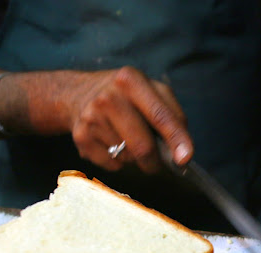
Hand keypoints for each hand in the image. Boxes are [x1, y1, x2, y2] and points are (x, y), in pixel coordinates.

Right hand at [68, 67, 192, 172]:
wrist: (75, 93)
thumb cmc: (125, 95)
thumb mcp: (151, 91)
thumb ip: (172, 116)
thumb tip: (183, 151)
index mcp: (131, 81)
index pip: (160, 116)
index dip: (176, 139)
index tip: (184, 159)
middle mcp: (109, 97)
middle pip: (143, 146)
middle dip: (156, 162)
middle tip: (159, 163)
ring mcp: (92, 117)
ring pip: (128, 158)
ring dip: (135, 158)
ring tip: (127, 139)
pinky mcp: (81, 137)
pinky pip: (112, 164)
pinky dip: (118, 161)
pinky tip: (112, 142)